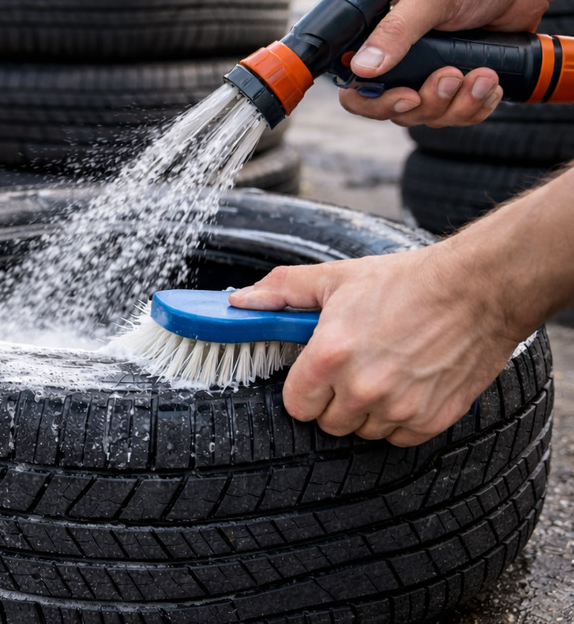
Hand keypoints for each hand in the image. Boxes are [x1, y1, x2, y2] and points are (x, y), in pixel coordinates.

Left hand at [228, 248, 521, 446]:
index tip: (315, 374)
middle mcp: (361, 387)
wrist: (478, 289)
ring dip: (366, 411)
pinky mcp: (430, 420)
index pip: (294, 404)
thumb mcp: (336, 278)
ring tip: (383, 372)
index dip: (303, 389)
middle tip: (352, 369)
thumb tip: (239, 302)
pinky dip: (399, 420)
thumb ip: (282, 291)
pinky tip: (407, 387)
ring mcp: (398, 408)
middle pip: (326, 422)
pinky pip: (398, 439)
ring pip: (361, 432)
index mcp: (330, 355)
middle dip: (332, 400)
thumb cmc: (406, 281)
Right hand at [338, 0, 570, 125]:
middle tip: (452, 75)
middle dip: (430, 103)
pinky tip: (490, 82)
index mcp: (383, 44)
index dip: (377, 104)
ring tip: (483, 74)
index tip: (407, 97)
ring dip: (460, 104)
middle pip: (398, 113)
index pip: (358, 92)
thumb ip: (395, 31)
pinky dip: (478, 106)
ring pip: (431, 117)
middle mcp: (402, 65)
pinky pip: (460, 116)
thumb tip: (363, 68)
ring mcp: (431, 78)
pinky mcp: (460, 87)